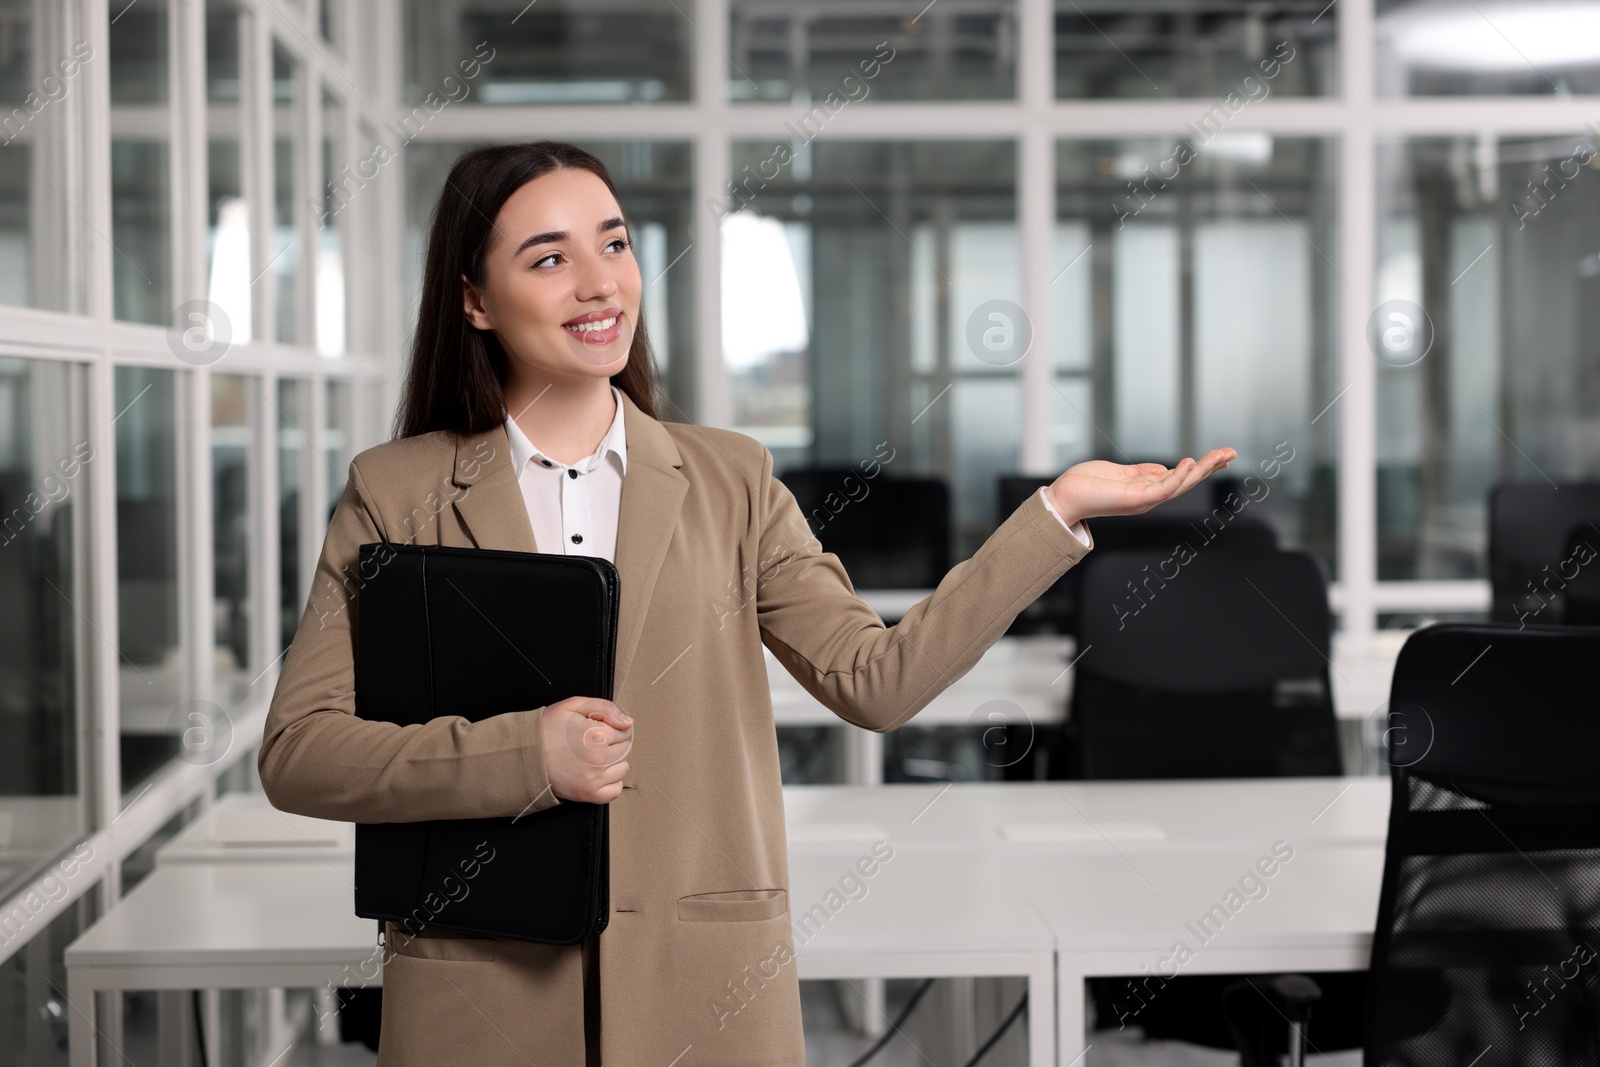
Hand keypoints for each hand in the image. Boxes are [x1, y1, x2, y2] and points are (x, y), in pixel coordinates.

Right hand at [539, 696, 632, 803]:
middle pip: (625, 749)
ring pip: (623, 768)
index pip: (625, 731)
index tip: (599, 728)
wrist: (525, 753)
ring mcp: (593, 779)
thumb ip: (605, 708)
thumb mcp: (574, 705)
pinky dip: (611, 782)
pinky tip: (598, 772)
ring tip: (594, 756)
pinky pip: (615, 790)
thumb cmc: (548, 727)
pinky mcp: (587, 794)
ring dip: (614, 761)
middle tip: (595, 741)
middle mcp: (598, 760)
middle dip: (615, 742)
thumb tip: (628, 721)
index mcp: (597, 735)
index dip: (613, 727)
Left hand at [1046, 448, 1236, 526]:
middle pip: (1187, 481)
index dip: (1202, 466)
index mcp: (1147, 489)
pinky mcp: (1136, 499)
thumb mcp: (1121, 474)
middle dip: (1211, 467)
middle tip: (1231, 452)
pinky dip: (1179, 476)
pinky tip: (1192, 463)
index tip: (1221, 455)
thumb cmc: (1087, 484)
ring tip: (1220, 455)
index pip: (1181, 477)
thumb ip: (1143, 472)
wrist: (1065, 496)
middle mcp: (1150, 497)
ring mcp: (1145, 499)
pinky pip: (1164, 488)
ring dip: (1203, 469)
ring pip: (1181, 484)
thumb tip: (1164, 467)